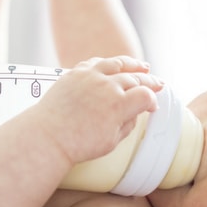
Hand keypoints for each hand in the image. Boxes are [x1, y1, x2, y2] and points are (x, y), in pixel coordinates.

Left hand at [25, 56, 162, 165]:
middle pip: (136, 77)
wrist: (48, 136)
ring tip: (144, 66)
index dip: (153, 101)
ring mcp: (90, 76)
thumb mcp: (111, 142)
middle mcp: (107, 86)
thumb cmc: (79, 144)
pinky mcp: (75, 73)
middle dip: (150, 81)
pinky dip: (109, 63)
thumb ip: (127, 125)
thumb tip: (134, 113)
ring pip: (117, 64)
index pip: (145, 96)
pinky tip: (114, 65)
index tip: (152, 107)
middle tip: (158, 84)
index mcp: (119, 105)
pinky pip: (96, 62)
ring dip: (133, 64)